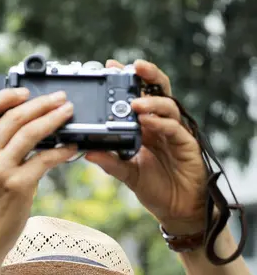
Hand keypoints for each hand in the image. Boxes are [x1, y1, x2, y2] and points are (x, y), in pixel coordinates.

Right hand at [0, 88, 75, 258]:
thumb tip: (20, 122)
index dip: (5, 95)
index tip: (25, 92)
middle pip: (13, 116)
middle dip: (41, 103)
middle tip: (59, 98)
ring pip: (31, 132)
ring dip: (54, 118)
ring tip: (68, 112)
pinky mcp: (19, 186)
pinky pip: (45, 159)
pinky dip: (61, 150)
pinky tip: (70, 147)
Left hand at [85, 59, 207, 233]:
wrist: (176, 209)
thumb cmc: (155, 187)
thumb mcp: (127, 174)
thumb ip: (110, 162)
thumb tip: (87, 151)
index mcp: (147, 127)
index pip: (139, 95)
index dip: (128, 80)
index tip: (111, 66)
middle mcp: (161, 125)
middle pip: (159, 90)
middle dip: (148, 75)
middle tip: (134, 66)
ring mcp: (175, 133)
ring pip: (168, 106)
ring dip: (151, 102)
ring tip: (135, 103)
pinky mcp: (187, 144)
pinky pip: (174, 129)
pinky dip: (160, 123)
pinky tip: (148, 121)